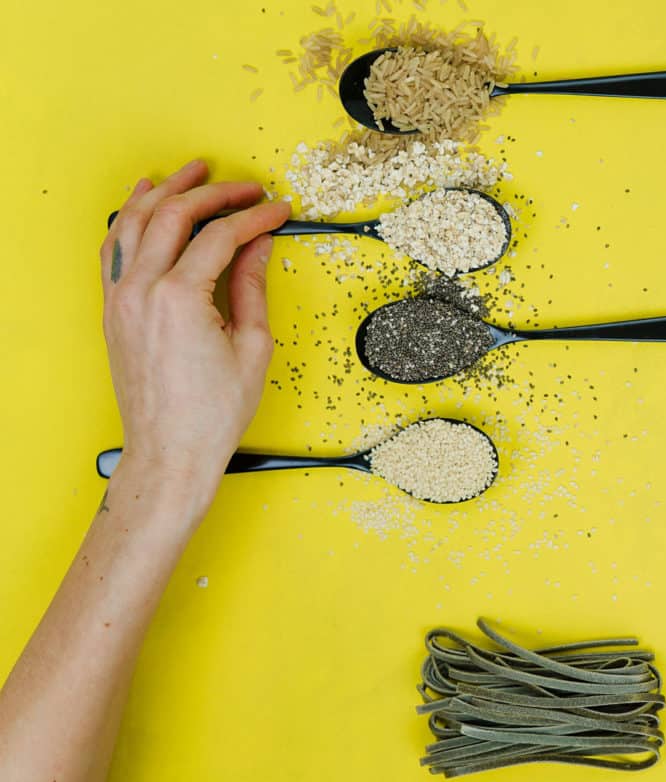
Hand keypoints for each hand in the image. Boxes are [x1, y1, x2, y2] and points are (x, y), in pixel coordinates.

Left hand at [100, 159, 289, 498]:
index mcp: (180, 298)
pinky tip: (144, 200)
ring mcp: (121, 297)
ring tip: (193, 173)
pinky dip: (129, 216)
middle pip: (175, 215)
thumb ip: (252, 286)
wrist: (170, 451)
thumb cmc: (210, 413)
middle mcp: (142, 290)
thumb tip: (258, 246)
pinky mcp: (113, 308)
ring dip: (166, 190)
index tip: (278, 211)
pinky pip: (114, 246)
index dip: (255, 217)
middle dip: (214, 192)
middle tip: (245, 187)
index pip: (221, 235)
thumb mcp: (252, 346)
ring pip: (135, 221)